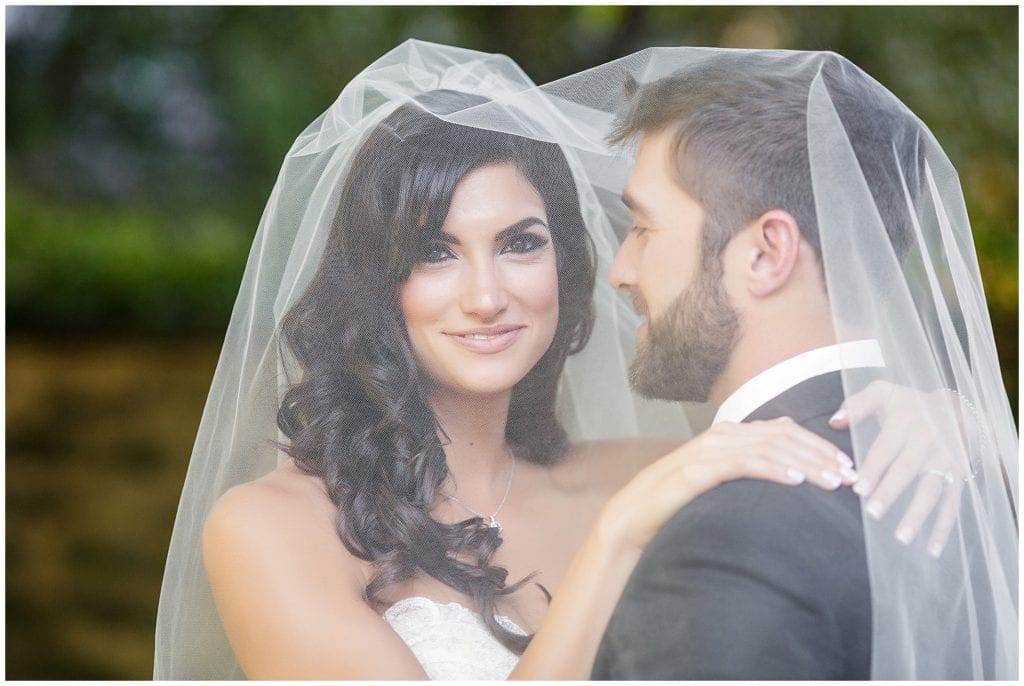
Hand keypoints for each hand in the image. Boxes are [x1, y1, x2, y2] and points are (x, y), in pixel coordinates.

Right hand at [599, 417, 854, 552]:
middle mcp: (722, 435)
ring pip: (769, 448)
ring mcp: (709, 450)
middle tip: (851, 475)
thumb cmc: (677, 503)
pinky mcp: (698, 469)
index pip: (784, 431)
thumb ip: (747, 461)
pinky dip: (774, 469)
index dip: (819, 445)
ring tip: (833, 480)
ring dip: (807, 463)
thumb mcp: (718, 478)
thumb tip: (784, 443)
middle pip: (783, 437)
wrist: (633, 517)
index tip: (847, 466)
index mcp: (729, 434)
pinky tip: (797, 480)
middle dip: (822, 454)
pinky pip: (744, 464)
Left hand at [829, 381, 968, 556]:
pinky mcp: (958, 475)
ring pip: (932, 489)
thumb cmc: (907, 403)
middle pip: (907, 469)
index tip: (858, 487)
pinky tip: (931, 548)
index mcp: (905, 423)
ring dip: (917, 514)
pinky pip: (952, 503)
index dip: (873, 468)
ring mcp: (945, 460)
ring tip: (901, 536)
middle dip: (890, 492)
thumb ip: (857, 405)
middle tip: (873, 512)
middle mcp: (927, 442)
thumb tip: (834, 420)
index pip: (886, 448)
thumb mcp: (883, 393)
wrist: (955, 406)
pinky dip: (944, 527)